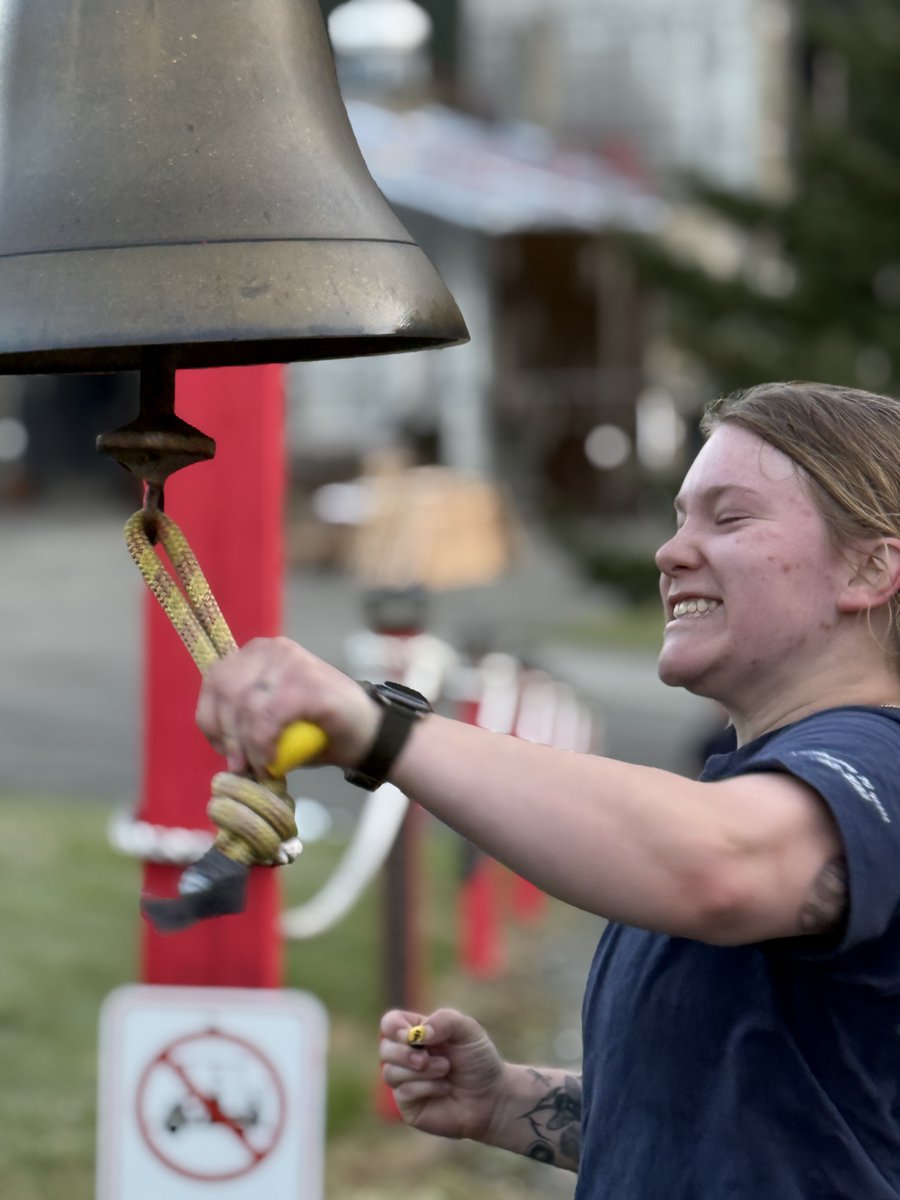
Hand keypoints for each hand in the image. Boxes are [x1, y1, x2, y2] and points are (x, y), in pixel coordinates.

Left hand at [195, 636, 378, 775]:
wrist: (370, 735)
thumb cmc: (319, 731)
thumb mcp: (271, 719)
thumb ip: (244, 719)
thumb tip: (220, 742)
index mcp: (258, 652)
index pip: (215, 680)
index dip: (212, 720)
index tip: (226, 752)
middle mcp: (272, 648)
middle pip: (225, 691)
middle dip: (228, 736)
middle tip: (241, 767)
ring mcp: (291, 662)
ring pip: (244, 705)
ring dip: (247, 746)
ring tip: (261, 768)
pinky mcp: (308, 682)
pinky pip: (268, 716)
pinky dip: (264, 745)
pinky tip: (272, 762)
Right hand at [379, 1008, 508, 1142]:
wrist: (491, 1096)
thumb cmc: (479, 1060)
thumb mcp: (467, 1029)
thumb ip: (444, 1020)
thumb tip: (417, 1034)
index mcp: (417, 1033)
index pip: (389, 1024)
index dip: (394, 1028)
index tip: (411, 1035)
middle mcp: (406, 1056)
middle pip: (385, 1048)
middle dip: (405, 1053)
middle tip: (426, 1058)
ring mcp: (406, 1081)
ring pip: (390, 1072)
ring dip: (421, 1071)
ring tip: (445, 1070)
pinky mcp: (408, 1105)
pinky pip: (403, 1092)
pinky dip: (426, 1087)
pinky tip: (444, 1088)